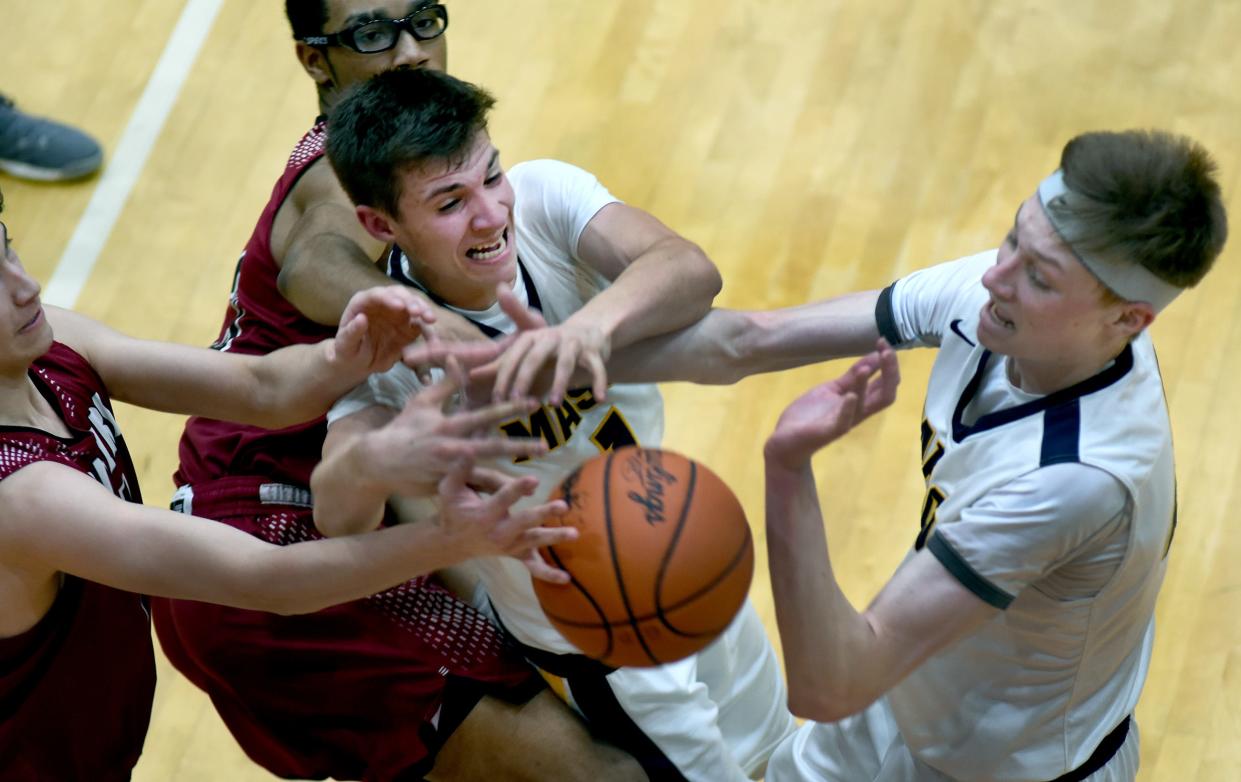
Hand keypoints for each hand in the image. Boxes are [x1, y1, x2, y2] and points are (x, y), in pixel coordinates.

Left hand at [331, 285, 434, 375]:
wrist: (359, 363)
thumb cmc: (347, 351)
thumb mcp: (345, 345)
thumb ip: (352, 332)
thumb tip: (361, 318)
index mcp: (364, 302)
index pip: (377, 295)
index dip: (389, 298)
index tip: (400, 307)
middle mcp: (383, 303)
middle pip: (399, 295)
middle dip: (410, 301)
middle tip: (419, 313)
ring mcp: (397, 314)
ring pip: (413, 306)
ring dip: (423, 310)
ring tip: (431, 319)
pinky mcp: (408, 326)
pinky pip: (420, 324)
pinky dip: (428, 329)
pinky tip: (433, 336)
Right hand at [363, 363, 549, 496]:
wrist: (378, 462)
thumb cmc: (403, 428)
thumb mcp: (422, 402)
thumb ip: (446, 383)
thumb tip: (457, 357)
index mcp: (448, 424)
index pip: (484, 414)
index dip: (509, 408)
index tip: (533, 403)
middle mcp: (450, 448)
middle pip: (490, 447)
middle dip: (518, 446)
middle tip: (543, 445)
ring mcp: (448, 472)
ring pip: (483, 476)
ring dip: (509, 480)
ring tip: (534, 484)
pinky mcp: (444, 490)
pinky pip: (471, 495)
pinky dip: (489, 499)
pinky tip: (510, 506)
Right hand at [437, 461, 576, 583]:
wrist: (452, 542)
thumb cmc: (452, 511)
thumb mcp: (449, 490)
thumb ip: (459, 470)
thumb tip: (469, 449)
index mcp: (484, 515)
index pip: (504, 499)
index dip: (518, 488)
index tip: (534, 479)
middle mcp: (498, 532)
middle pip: (524, 522)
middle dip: (544, 514)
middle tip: (562, 506)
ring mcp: (509, 546)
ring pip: (534, 542)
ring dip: (555, 537)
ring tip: (574, 533)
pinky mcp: (515, 555)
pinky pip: (533, 568)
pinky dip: (549, 574)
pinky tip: (567, 578)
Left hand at [480, 286, 609, 403]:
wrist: (588, 330)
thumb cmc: (550, 346)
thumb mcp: (525, 351)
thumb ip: (500, 360)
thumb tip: (470, 374)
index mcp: (531, 337)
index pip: (513, 357)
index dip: (504, 377)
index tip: (496, 399)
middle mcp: (551, 337)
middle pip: (535, 357)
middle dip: (524, 379)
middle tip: (516, 401)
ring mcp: (574, 344)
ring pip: (566, 363)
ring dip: (560, 383)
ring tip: (554, 405)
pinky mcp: (594, 352)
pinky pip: (597, 368)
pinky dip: (599, 382)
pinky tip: (600, 399)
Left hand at [764, 340, 899, 470]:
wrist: (785, 442)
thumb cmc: (810, 415)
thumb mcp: (833, 390)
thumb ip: (853, 376)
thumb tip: (876, 356)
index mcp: (860, 401)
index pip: (886, 383)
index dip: (889, 363)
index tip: (883, 342)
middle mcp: (857, 412)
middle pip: (886, 394)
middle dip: (890, 372)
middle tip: (887, 351)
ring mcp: (844, 422)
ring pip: (865, 405)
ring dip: (864, 384)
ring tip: (863, 367)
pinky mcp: (828, 432)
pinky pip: (843, 422)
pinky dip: (848, 408)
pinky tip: (850, 395)